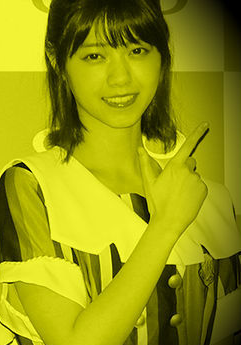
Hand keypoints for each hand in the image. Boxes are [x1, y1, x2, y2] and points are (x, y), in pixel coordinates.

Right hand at [138, 122, 208, 236]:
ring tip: (177, 194)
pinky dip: (193, 189)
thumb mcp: (148, 181)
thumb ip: (145, 163)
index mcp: (175, 167)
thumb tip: (139, 149)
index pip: (187, 146)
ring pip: (193, 175)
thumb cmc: (157, 201)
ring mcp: (197, 181)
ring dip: (187, 181)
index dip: (197, 133)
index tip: (205, 123)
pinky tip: (184, 198)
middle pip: (189, 162)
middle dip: (184, 168)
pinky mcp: (203, 190)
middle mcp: (189, 171)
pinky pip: (199, 185)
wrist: (169, 221)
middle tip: (172, 183)